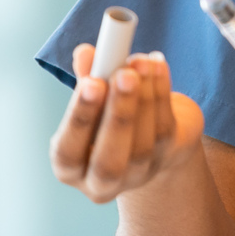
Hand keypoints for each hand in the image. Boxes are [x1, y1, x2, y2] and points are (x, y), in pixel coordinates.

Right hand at [50, 44, 204, 202]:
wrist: (150, 133)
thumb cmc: (109, 115)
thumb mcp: (94, 99)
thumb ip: (87, 77)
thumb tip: (86, 54)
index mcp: (71, 169)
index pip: (67, 153)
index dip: (80, 119)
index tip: (91, 83)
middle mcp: (102, 181)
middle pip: (109, 160)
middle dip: (118, 114)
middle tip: (124, 75)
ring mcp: (138, 174)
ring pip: (143, 144)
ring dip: (145, 97)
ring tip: (141, 62)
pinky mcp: (167, 158)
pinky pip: (165, 128)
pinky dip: (161, 93)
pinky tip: (157, 66)